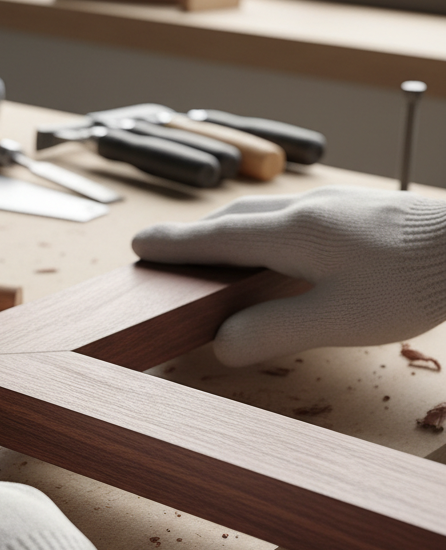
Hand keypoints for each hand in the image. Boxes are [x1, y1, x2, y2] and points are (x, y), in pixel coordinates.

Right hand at [132, 186, 445, 366]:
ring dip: (228, 232)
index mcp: (291, 233)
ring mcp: (331, 206)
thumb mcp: (337, 321)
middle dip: (196, 237)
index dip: (173, 245)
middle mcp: (305, 210)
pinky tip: (274, 252)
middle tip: (168, 254)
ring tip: (214, 257)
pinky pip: (287, 216)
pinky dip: (259, 232)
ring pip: (261, 214)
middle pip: (233, 220)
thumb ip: (272, 331)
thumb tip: (221, 343)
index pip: (215, 238)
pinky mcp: (353, 212)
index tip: (139, 246)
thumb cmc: (411, 283)